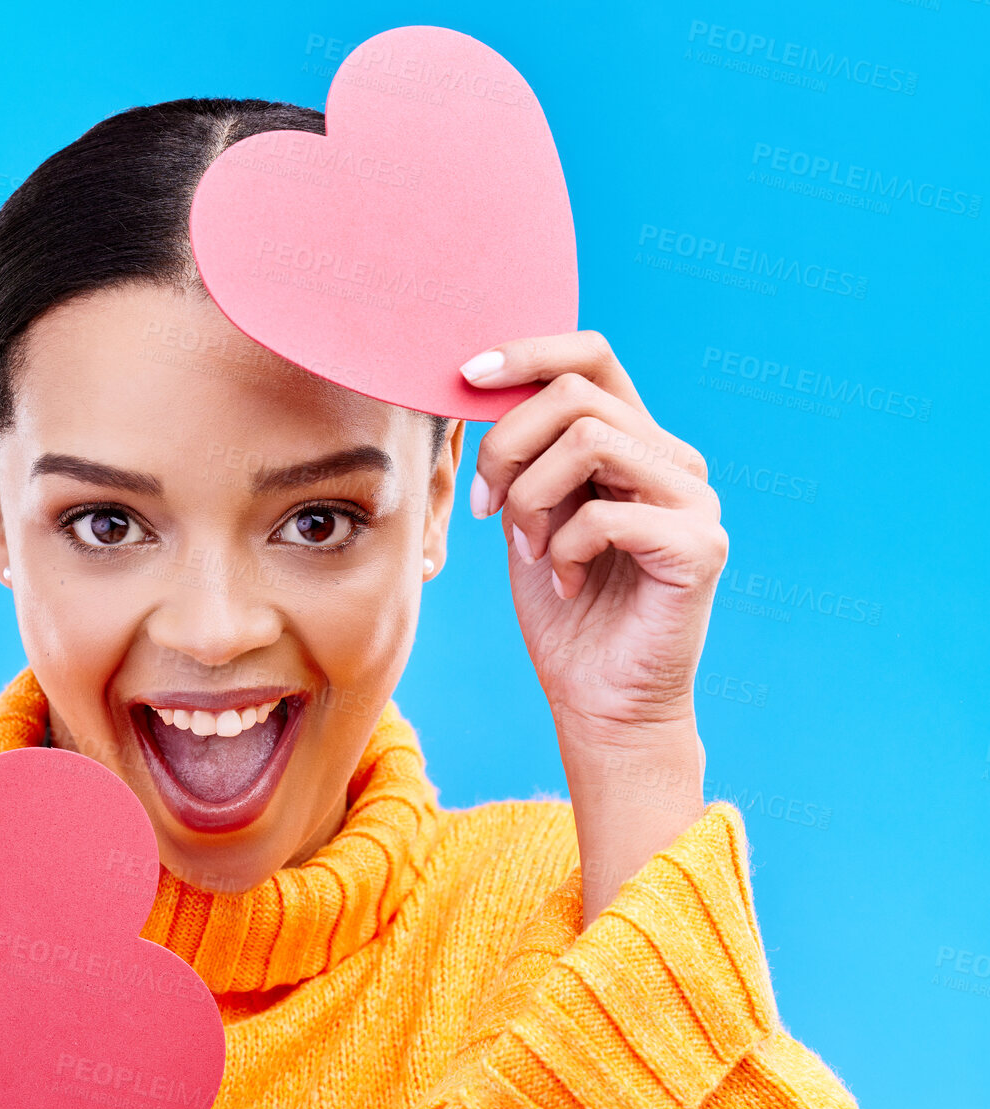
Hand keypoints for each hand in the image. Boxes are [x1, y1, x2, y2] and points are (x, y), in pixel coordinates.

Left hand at [463, 332, 725, 919]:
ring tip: (529, 549)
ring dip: (532, 497)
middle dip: (507, 446)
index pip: (593, 356)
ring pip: (591, 440)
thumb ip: (520, 455)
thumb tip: (480, 388)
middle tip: (487, 508)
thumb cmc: (563, 609)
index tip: (466, 374)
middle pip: (577, 394)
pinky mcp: (699, 546)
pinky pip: (606, 513)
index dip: (528, 351)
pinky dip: (563, 548)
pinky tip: (563, 582)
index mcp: (633, 442)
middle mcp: (672, 458)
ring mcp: (694, 500)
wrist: (598, 699)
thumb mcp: (525, 515)